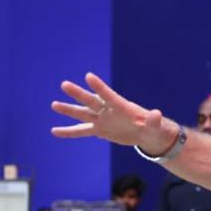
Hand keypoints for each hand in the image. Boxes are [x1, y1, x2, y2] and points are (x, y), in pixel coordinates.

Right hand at [51, 73, 177, 153]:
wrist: (147, 134)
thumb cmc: (154, 128)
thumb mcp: (156, 126)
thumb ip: (154, 120)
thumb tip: (156, 114)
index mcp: (122, 107)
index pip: (109, 95)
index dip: (99, 86)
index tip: (88, 76)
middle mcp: (109, 110)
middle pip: (92, 101)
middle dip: (79, 94)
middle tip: (64, 84)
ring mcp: (102, 119)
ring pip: (83, 114)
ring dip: (69, 110)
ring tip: (54, 104)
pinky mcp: (99, 130)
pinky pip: (82, 131)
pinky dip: (69, 132)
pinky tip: (54, 131)